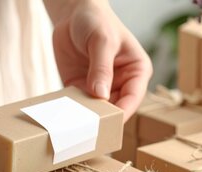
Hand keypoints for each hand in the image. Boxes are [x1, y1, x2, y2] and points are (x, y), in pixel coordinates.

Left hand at [47, 0, 151, 120]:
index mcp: (136, 71)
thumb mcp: (102, 40)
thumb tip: (101, 95)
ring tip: (75, 123)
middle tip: (89, 127)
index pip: (133, 97)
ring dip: (86, 116)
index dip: (123, 112)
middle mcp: (122, 83)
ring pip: (97, 111)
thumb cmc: (97, 21)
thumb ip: (102, 67)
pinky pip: (79, 105)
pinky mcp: (81, 89)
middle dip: (103, 118)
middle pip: (115, 108)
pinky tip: (64, 114)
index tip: (110, 123)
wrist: (73, 14)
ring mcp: (101, 88)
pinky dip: (72, 110)